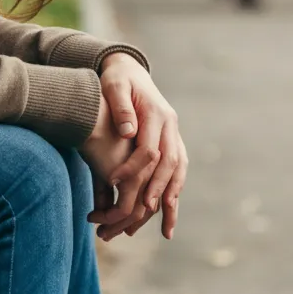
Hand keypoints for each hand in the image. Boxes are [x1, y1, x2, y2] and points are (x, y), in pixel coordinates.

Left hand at [89, 53, 187, 240]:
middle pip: (169, 163)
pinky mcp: (172, 139)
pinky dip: (175, 190)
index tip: (113, 182)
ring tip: (165, 225)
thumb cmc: (116, 79)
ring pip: (179, 169)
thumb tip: (128, 131)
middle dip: (156, 189)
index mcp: (157, 112)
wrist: (129, 68)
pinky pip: (178, 169)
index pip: (149, 148)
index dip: (133, 167)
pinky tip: (170, 212)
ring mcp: (174, 132)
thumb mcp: (114, 85)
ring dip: (172, 196)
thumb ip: (121, 106)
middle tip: (142, 211)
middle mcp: (170, 124)